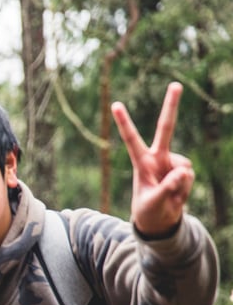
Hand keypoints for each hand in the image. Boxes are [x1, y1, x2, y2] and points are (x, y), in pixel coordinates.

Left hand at [112, 81, 193, 237]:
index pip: (131, 139)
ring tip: (167, 196)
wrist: (159, 220)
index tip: (115, 104)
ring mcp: (173, 163)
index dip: (124, 122)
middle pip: (166, 128)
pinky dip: (184, 190)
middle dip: (171, 106)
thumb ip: (167, 189)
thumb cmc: (148, 210)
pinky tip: (176, 195)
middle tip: (176, 84)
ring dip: (178, 186)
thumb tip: (184, 171)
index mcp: (141, 162)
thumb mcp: (153, 203)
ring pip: (184, 168)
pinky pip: (189, 178)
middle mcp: (158, 157)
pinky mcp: (184, 171)